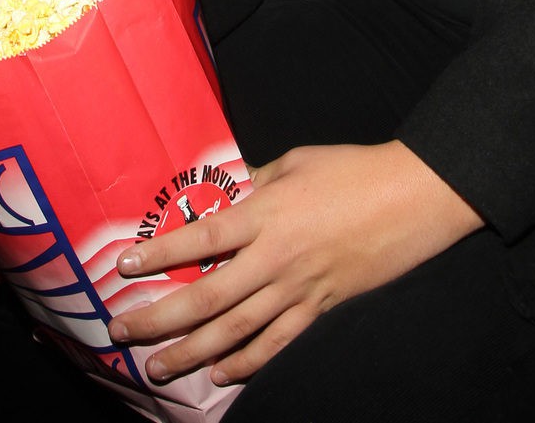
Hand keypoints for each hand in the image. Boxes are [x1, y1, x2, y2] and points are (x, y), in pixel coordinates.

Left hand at [108, 140, 482, 386]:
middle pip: (207, 297)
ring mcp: (298, 288)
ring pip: (235, 331)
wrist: (412, 196)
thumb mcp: (297, 161)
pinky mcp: (322, 307)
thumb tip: (230, 194)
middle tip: (122, 331)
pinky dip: (247, 363)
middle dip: (160, 318)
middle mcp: (275, 257)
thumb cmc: (353, 169)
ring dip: (191, 352)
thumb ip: (258, 182)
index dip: (160, 253)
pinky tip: (221, 374)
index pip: (200, 238)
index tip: (124, 265)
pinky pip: (278, 343)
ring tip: (157, 367)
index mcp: (266, 213)